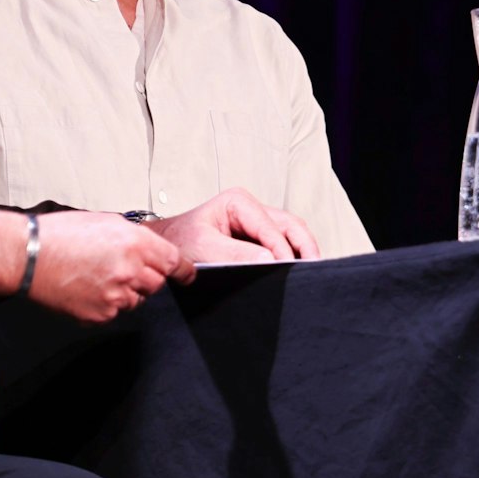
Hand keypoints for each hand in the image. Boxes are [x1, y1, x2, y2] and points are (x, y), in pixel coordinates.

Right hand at [0, 210, 190, 322]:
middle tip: (120, 269)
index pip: (174, 263)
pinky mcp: (100, 315)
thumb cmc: (61, 234)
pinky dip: (106, 305)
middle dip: (145, 278)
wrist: (28, 256)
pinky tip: (86, 289)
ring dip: (126, 292)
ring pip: (136, 300)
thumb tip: (150, 251)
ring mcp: (116, 296)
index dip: (182, 270)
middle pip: (156, 284)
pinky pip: (115, 313)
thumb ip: (135, 238)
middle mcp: (130, 271)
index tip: (187, 276)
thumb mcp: (107, 222)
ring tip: (97, 276)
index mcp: (135, 244)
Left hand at [145, 187, 319, 263]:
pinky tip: (298, 274)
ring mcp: (257, 222)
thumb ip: (236, 254)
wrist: (163, 248)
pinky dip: (294, 257)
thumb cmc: (178, 243)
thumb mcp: (203, 248)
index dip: (284, 251)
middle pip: (292, 226)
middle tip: (315, 273)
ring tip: (311, 275)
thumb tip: (271, 261)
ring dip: (303, 253)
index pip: (273, 227)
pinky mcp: (257, 238)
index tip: (289, 273)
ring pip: (293, 234)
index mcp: (239, 202)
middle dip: (306, 248)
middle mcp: (252, 208)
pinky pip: (284, 244)